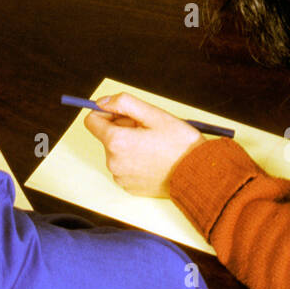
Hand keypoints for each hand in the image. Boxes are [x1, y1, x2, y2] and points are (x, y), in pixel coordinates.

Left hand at [83, 92, 200, 195]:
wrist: (198, 175)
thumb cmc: (179, 145)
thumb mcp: (154, 114)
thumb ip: (124, 103)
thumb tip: (103, 102)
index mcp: (116, 141)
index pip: (91, 121)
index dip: (107, 113)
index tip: (124, 114)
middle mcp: (113, 161)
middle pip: (106, 136)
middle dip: (123, 128)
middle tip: (148, 130)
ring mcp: (120, 176)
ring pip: (116, 151)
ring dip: (130, 144)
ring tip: (153, 146)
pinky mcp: (128, 186)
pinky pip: (124, 167)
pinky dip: (135, 160)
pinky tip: (153, 159)